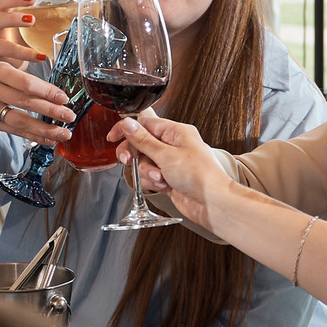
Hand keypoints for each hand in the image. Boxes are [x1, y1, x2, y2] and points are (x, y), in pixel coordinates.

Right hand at [0, 0, 42, 67]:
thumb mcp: (30, 20)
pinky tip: (41, 56)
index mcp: (5, 5)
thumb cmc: (20, 38)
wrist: (5, 65)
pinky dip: (25, 53)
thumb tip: (79, 3)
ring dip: (14, 19)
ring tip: (32, 20)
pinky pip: (7, 49)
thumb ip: (48, 11)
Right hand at [0, 58, 73, 144]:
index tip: (64, 98)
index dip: (46, 91)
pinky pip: (13, 131)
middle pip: (25, 102)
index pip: (26, 83)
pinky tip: (49, 139)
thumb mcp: (1, 67)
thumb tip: (56, 94)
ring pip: (19, 121)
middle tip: (70, 116)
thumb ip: (23, 78)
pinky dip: (33, 136)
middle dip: (50, 111)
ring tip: (64, 133)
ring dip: (45, 129)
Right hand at [110, 112, 232, 223]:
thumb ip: (143, 140)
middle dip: (135, 155)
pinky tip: (164, 186)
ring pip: (144, 163)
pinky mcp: (169, 179)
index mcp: (176, 132)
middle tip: (128, 160)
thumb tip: (127, 123)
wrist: (212, 204)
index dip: (127, 130)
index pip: (145, 124)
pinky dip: (153, 182)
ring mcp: (171, 163)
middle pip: (141, 144)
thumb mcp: (166, 155)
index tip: (113, 137)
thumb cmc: (199, 176)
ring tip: (161, 178)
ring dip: (147, 172)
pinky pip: (150, 177)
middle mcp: (173, 146)